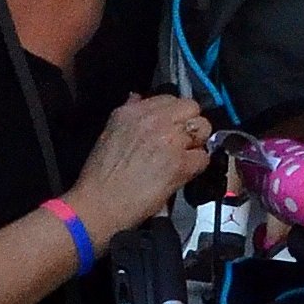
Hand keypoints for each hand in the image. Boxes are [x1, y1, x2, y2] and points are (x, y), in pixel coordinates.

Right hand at [67, 93, 214, 245]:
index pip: (171, 98)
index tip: (173, 127)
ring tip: (183, 157)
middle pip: (192, 108)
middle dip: (191, 124)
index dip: (175, 114)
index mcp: (134, 111)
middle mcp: (154, 120)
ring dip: (196, 143)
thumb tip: (139, 98)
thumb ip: (129, 111)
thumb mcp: (110, 131)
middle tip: (182, 142)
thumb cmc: (101, 176)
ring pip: (203, 128)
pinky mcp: (180, 164)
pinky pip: (204, 157)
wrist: (99, 205)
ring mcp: (169, 140)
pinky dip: (197, 167)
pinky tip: (182, 174)